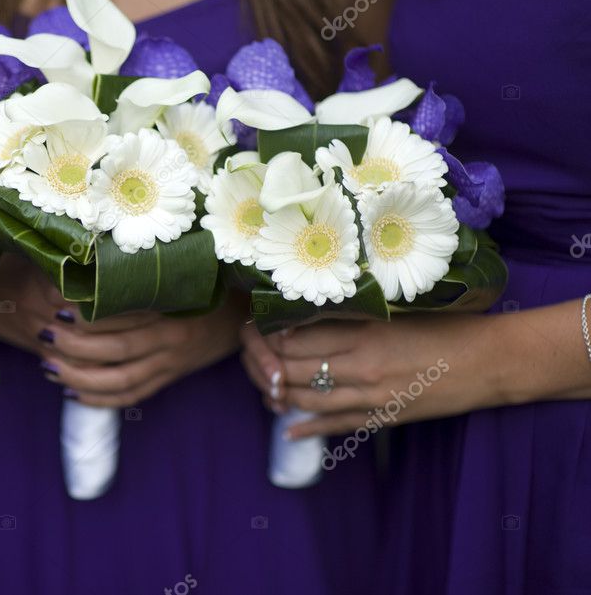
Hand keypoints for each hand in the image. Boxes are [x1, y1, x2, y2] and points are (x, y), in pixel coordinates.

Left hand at [0, 255, 243, 406]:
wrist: (245, 314)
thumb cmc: (205, 284)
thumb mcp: (178, 273)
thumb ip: (141, 273)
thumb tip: (89, 264)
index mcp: (170, 306)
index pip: (122, 314)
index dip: (86, 315)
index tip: (55, 306)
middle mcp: (171, 337)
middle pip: (116, 349)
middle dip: (75, 347)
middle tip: (44, 337)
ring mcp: (171, 362)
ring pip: (120, 380)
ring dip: (81, 378)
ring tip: (49, 368)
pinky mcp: (170, 378)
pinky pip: (133, 396)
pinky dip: (101, 399)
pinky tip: (73, 393)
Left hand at [240, 314, 503, 438]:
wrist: (489, 361)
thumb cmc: (445, 327)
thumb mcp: (393, 312)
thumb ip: (350, 316)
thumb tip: (304, 318)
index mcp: (362, 332)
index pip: (295, 337)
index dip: (268, 335)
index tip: (255, 328)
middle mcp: (361, 366)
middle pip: (293, 368)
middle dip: (263, 364)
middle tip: (251, 357)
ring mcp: (371, 396)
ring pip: (306, 399)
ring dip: (279, 395)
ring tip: (264, 387)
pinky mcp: (383, 418)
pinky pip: (335, 426)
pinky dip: (307, 428)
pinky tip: (288, 428)